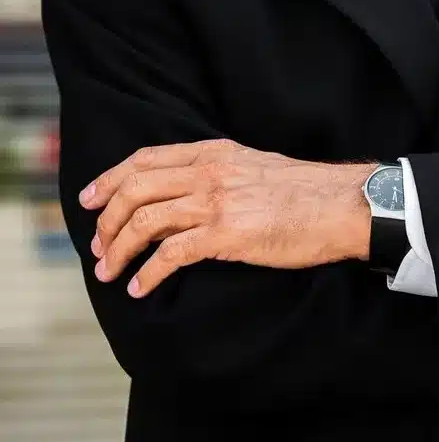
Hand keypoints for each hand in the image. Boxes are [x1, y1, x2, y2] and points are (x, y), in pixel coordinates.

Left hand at [80, 139, 374, 297]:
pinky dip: (148, 275)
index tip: (90, 200)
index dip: (110, 179)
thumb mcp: (257, 167)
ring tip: (110, 271)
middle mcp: (209, 173)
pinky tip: (141, 288)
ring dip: (118, 250)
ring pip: (144, 222)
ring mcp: (216, 202)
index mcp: (216, 153)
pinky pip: (170, 256)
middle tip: (98, 247)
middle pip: (135, 190)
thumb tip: (191, 195)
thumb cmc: (310, 193)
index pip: (145, 159)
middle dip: (106, 221)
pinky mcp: (226, 234)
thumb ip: (222, 174)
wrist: (344, 205)